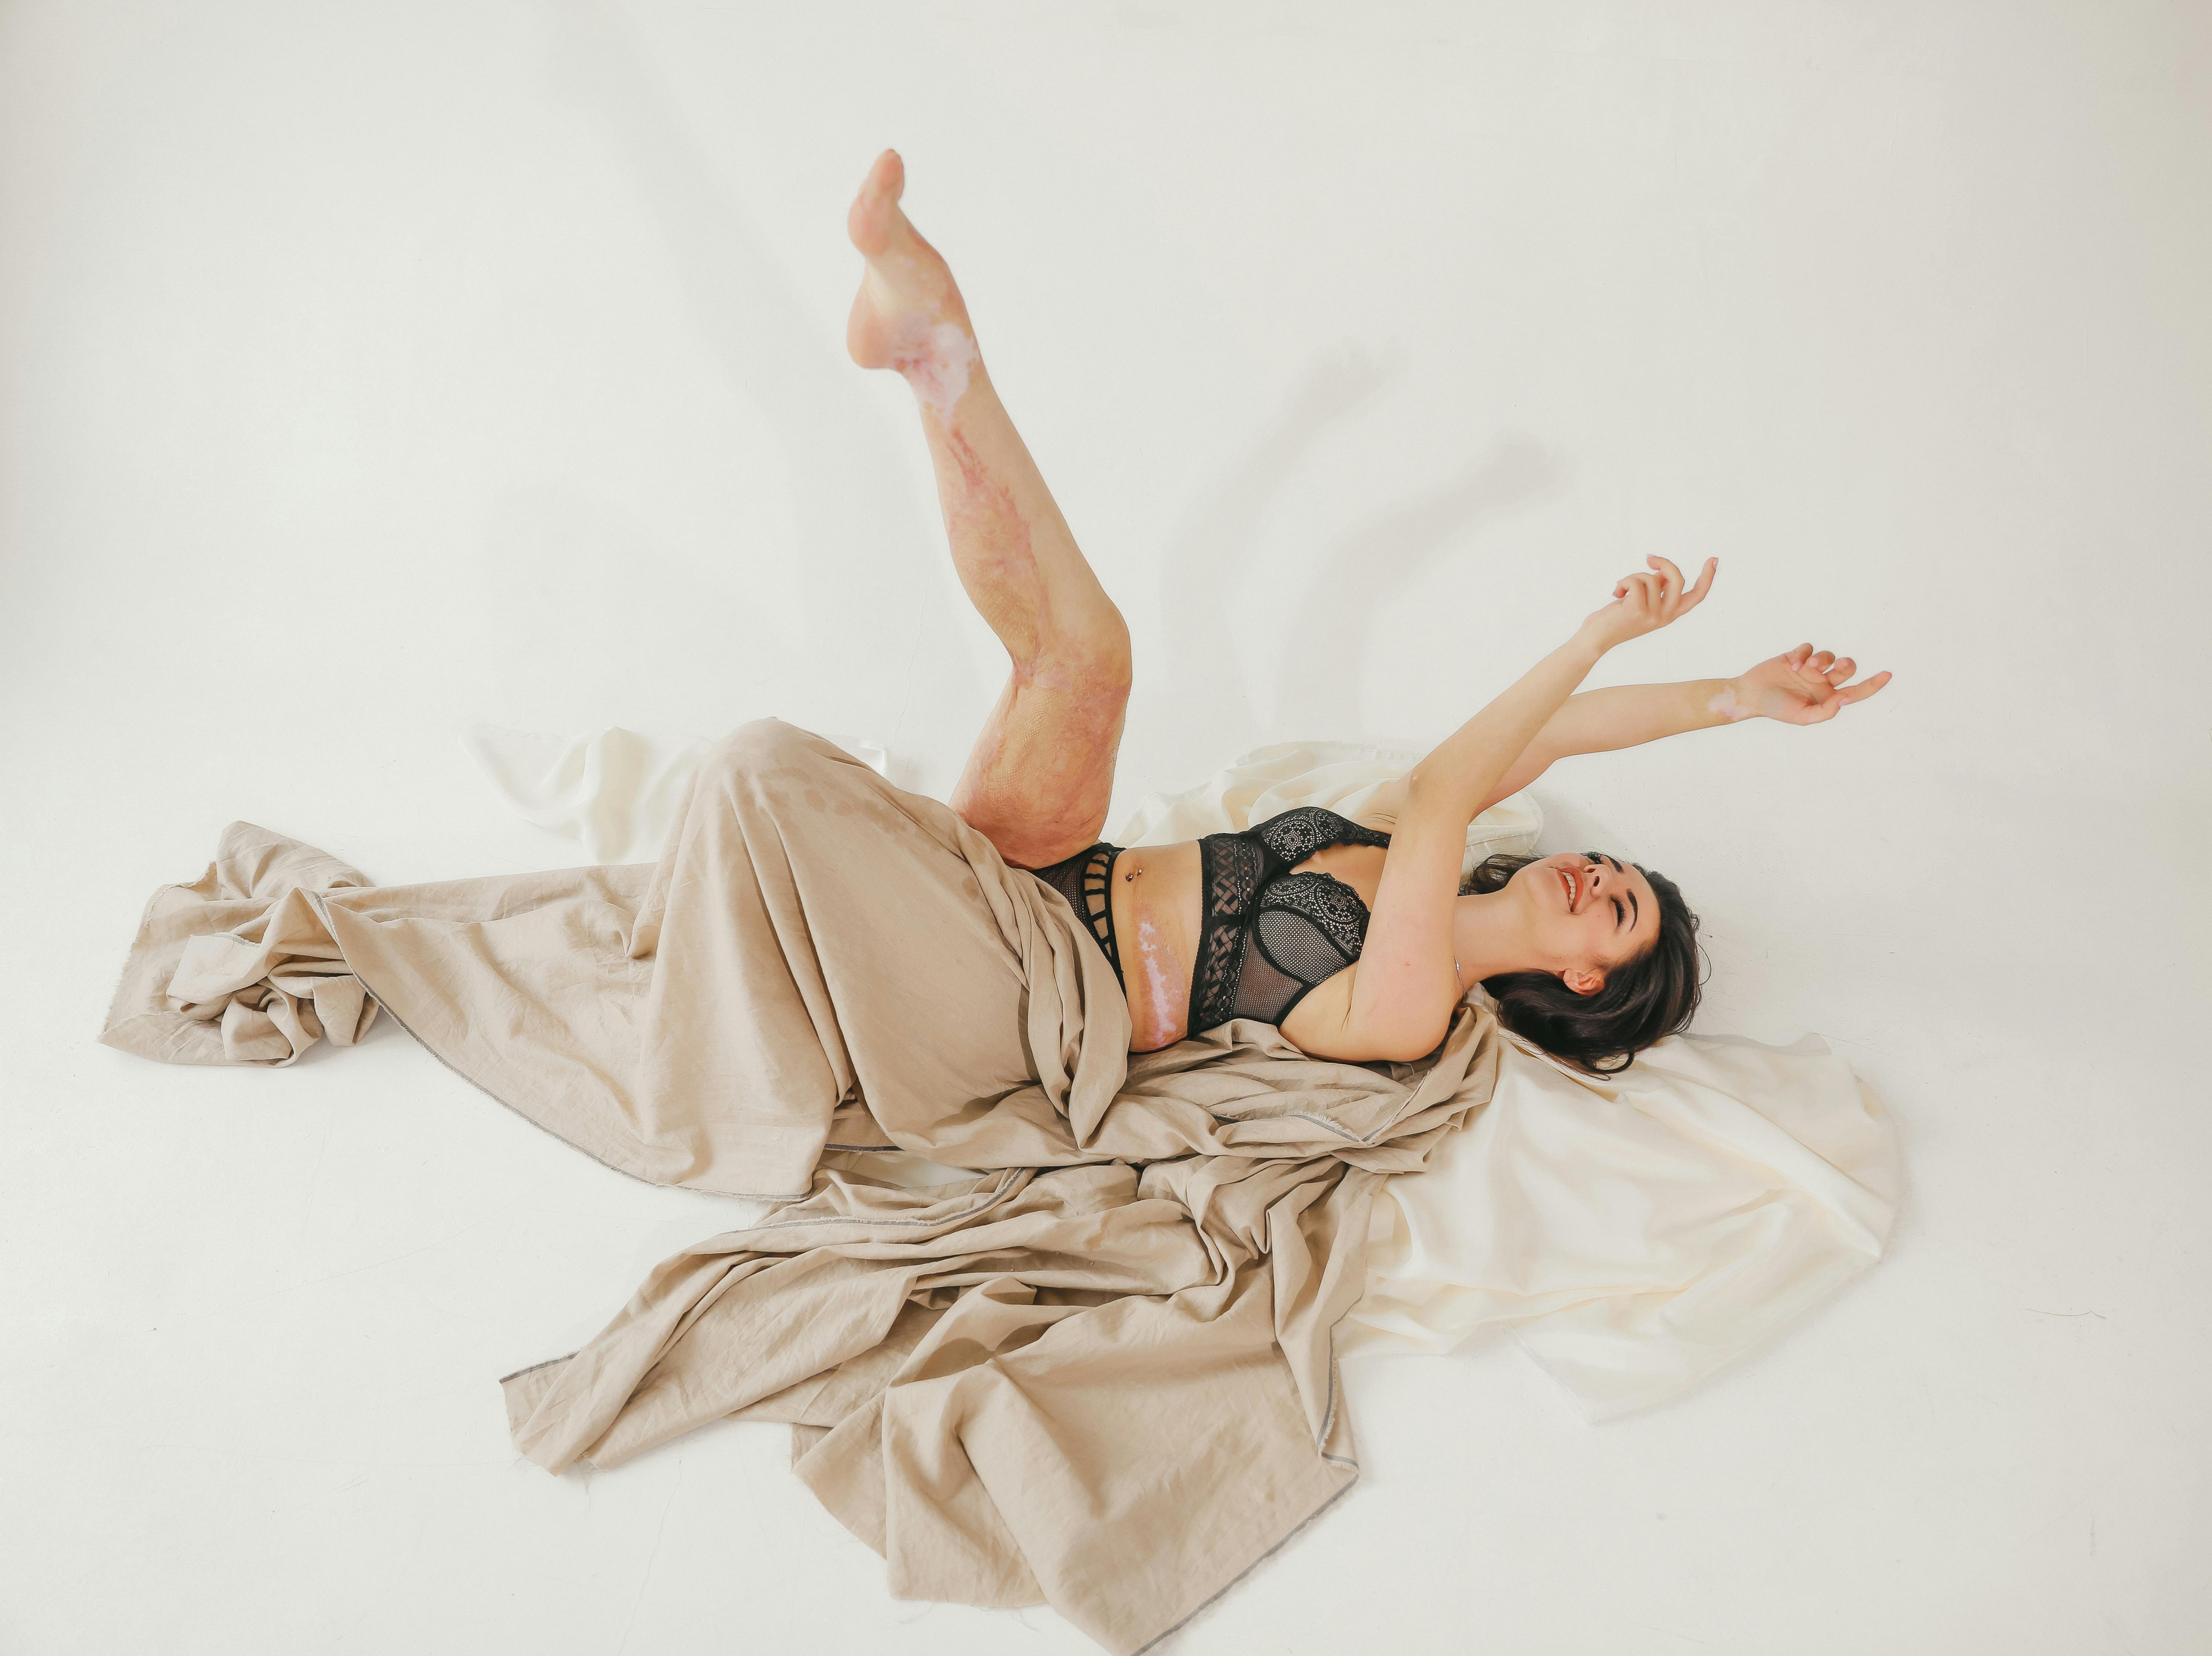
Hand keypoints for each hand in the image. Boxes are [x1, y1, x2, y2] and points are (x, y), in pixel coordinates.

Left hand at [1578, 555, 1716, 651]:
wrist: (1595, 640)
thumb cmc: (1616, 618)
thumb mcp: (1642, 602)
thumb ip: (1657, 589)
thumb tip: (1663, 571)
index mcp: (1669, 614)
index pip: (1696, 596)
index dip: (1707, 578)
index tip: (1713, 560)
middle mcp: (1665, 616)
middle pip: (1678, 580)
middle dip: (1665, 563)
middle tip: (1649, 558)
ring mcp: (1653, 615)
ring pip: (1651, 578)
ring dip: (1632, 577)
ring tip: (1621, 590)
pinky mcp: (1638, 611)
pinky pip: (1636, 582)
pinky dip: (1623, 582)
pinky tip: (1616, 593)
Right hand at [1719, 644, 1891, 724]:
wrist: (1750, 696)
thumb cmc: (1776, 709)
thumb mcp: (1802, 717)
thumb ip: (1826, 711)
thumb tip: (1845, 699)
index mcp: (1826, 697)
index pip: (1856, 691)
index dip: (1872, 685)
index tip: (1887, 675)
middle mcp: (1821, 681)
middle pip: (1846, 668)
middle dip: (1846, 665)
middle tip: (1838, 666)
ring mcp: (1809, 668)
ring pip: (1828, 656)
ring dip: (1820, 660)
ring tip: (1805, 668)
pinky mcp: (1796, 656)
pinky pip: (1809, 648)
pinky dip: (1803, 654)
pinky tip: (1792, 664)